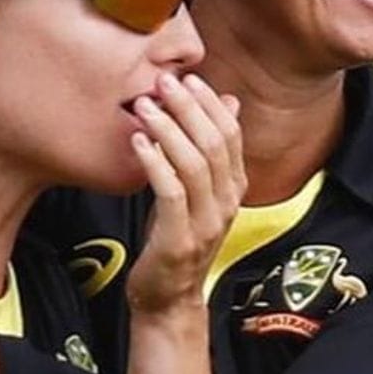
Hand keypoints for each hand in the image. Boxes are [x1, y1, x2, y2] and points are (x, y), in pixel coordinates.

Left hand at [126, 72, 244, 313]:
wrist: (168, 297)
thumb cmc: (176, 236)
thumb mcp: (197, 190)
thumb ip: (211, 150)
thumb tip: (228, 101)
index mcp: (235, 187)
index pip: (231, 134)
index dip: (210, 103)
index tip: (188, 76)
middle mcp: (228, 203)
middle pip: (214, 144)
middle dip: (189, 108)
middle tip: (163, 81)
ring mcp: (207, 223)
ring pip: (195, 164)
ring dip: (169, 129)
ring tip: (145, 106)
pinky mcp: (180, 240)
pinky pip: (171, 192)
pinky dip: (155, 162)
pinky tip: (138, 142)